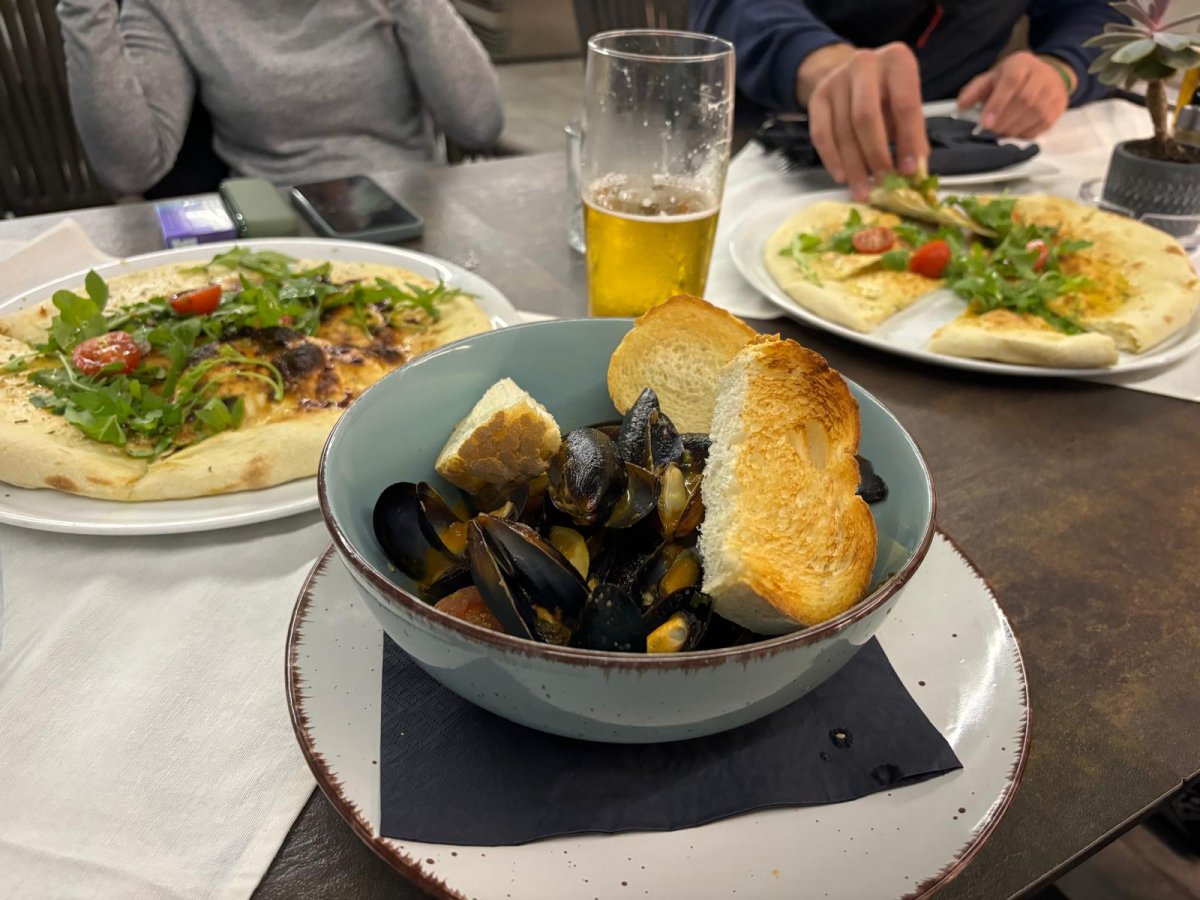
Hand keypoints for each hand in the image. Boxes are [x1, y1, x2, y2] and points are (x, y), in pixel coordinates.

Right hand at [800, 42, 929, 200]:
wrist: (852, 74)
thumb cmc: (887, 93)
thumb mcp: (906, 104)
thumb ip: (913, 134)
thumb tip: (914, 172)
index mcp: (897, 61)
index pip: (904, 105)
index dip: (908, 140)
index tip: (909, 171)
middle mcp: (864, 63)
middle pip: (866, 117)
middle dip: (875, 154)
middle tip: (883, 183)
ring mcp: (836, 80)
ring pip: (843, 130)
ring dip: (854, 166)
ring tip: (863, 190)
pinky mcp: (817, 97)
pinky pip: (821, 134)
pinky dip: (832, 159)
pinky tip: (842, 177)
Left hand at [956, 51, 1072, 138]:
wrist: (1048, 75)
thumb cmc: (1013, 78)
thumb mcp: (992, 78)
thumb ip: (975, 90)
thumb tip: (961, 105)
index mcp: (1021, 64)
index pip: (1011, 82)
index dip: (997, 104)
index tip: (985, 123)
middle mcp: (1041, 75)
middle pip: (1024, 100)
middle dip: (1003, 121)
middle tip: (990, 132)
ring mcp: (1053, 92)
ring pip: (1035, 114)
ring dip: (1014, 129)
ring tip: (1000, 133)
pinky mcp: (1059, 107)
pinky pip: (1043, 125)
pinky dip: (1026, 133)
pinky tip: (1015, 133)